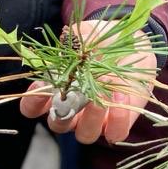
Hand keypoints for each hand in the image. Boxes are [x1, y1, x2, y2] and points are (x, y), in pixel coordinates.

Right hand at [20, 20, 156, 143]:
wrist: (134, 46)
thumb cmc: (103, 42)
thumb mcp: (87, 34)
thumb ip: (75, 38)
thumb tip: (68, 37)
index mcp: (56, 93)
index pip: (32, 108)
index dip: (33, 101)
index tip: (40, 84)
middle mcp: (72, 111)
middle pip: (57, 125)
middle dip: (63, 111)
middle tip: (73, 91)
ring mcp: (95, 120)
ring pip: (85, 134)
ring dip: (92, 117)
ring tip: (101, 95)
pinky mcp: (119, 123)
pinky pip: (114, 133)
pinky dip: (117, 119)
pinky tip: (121, 95)